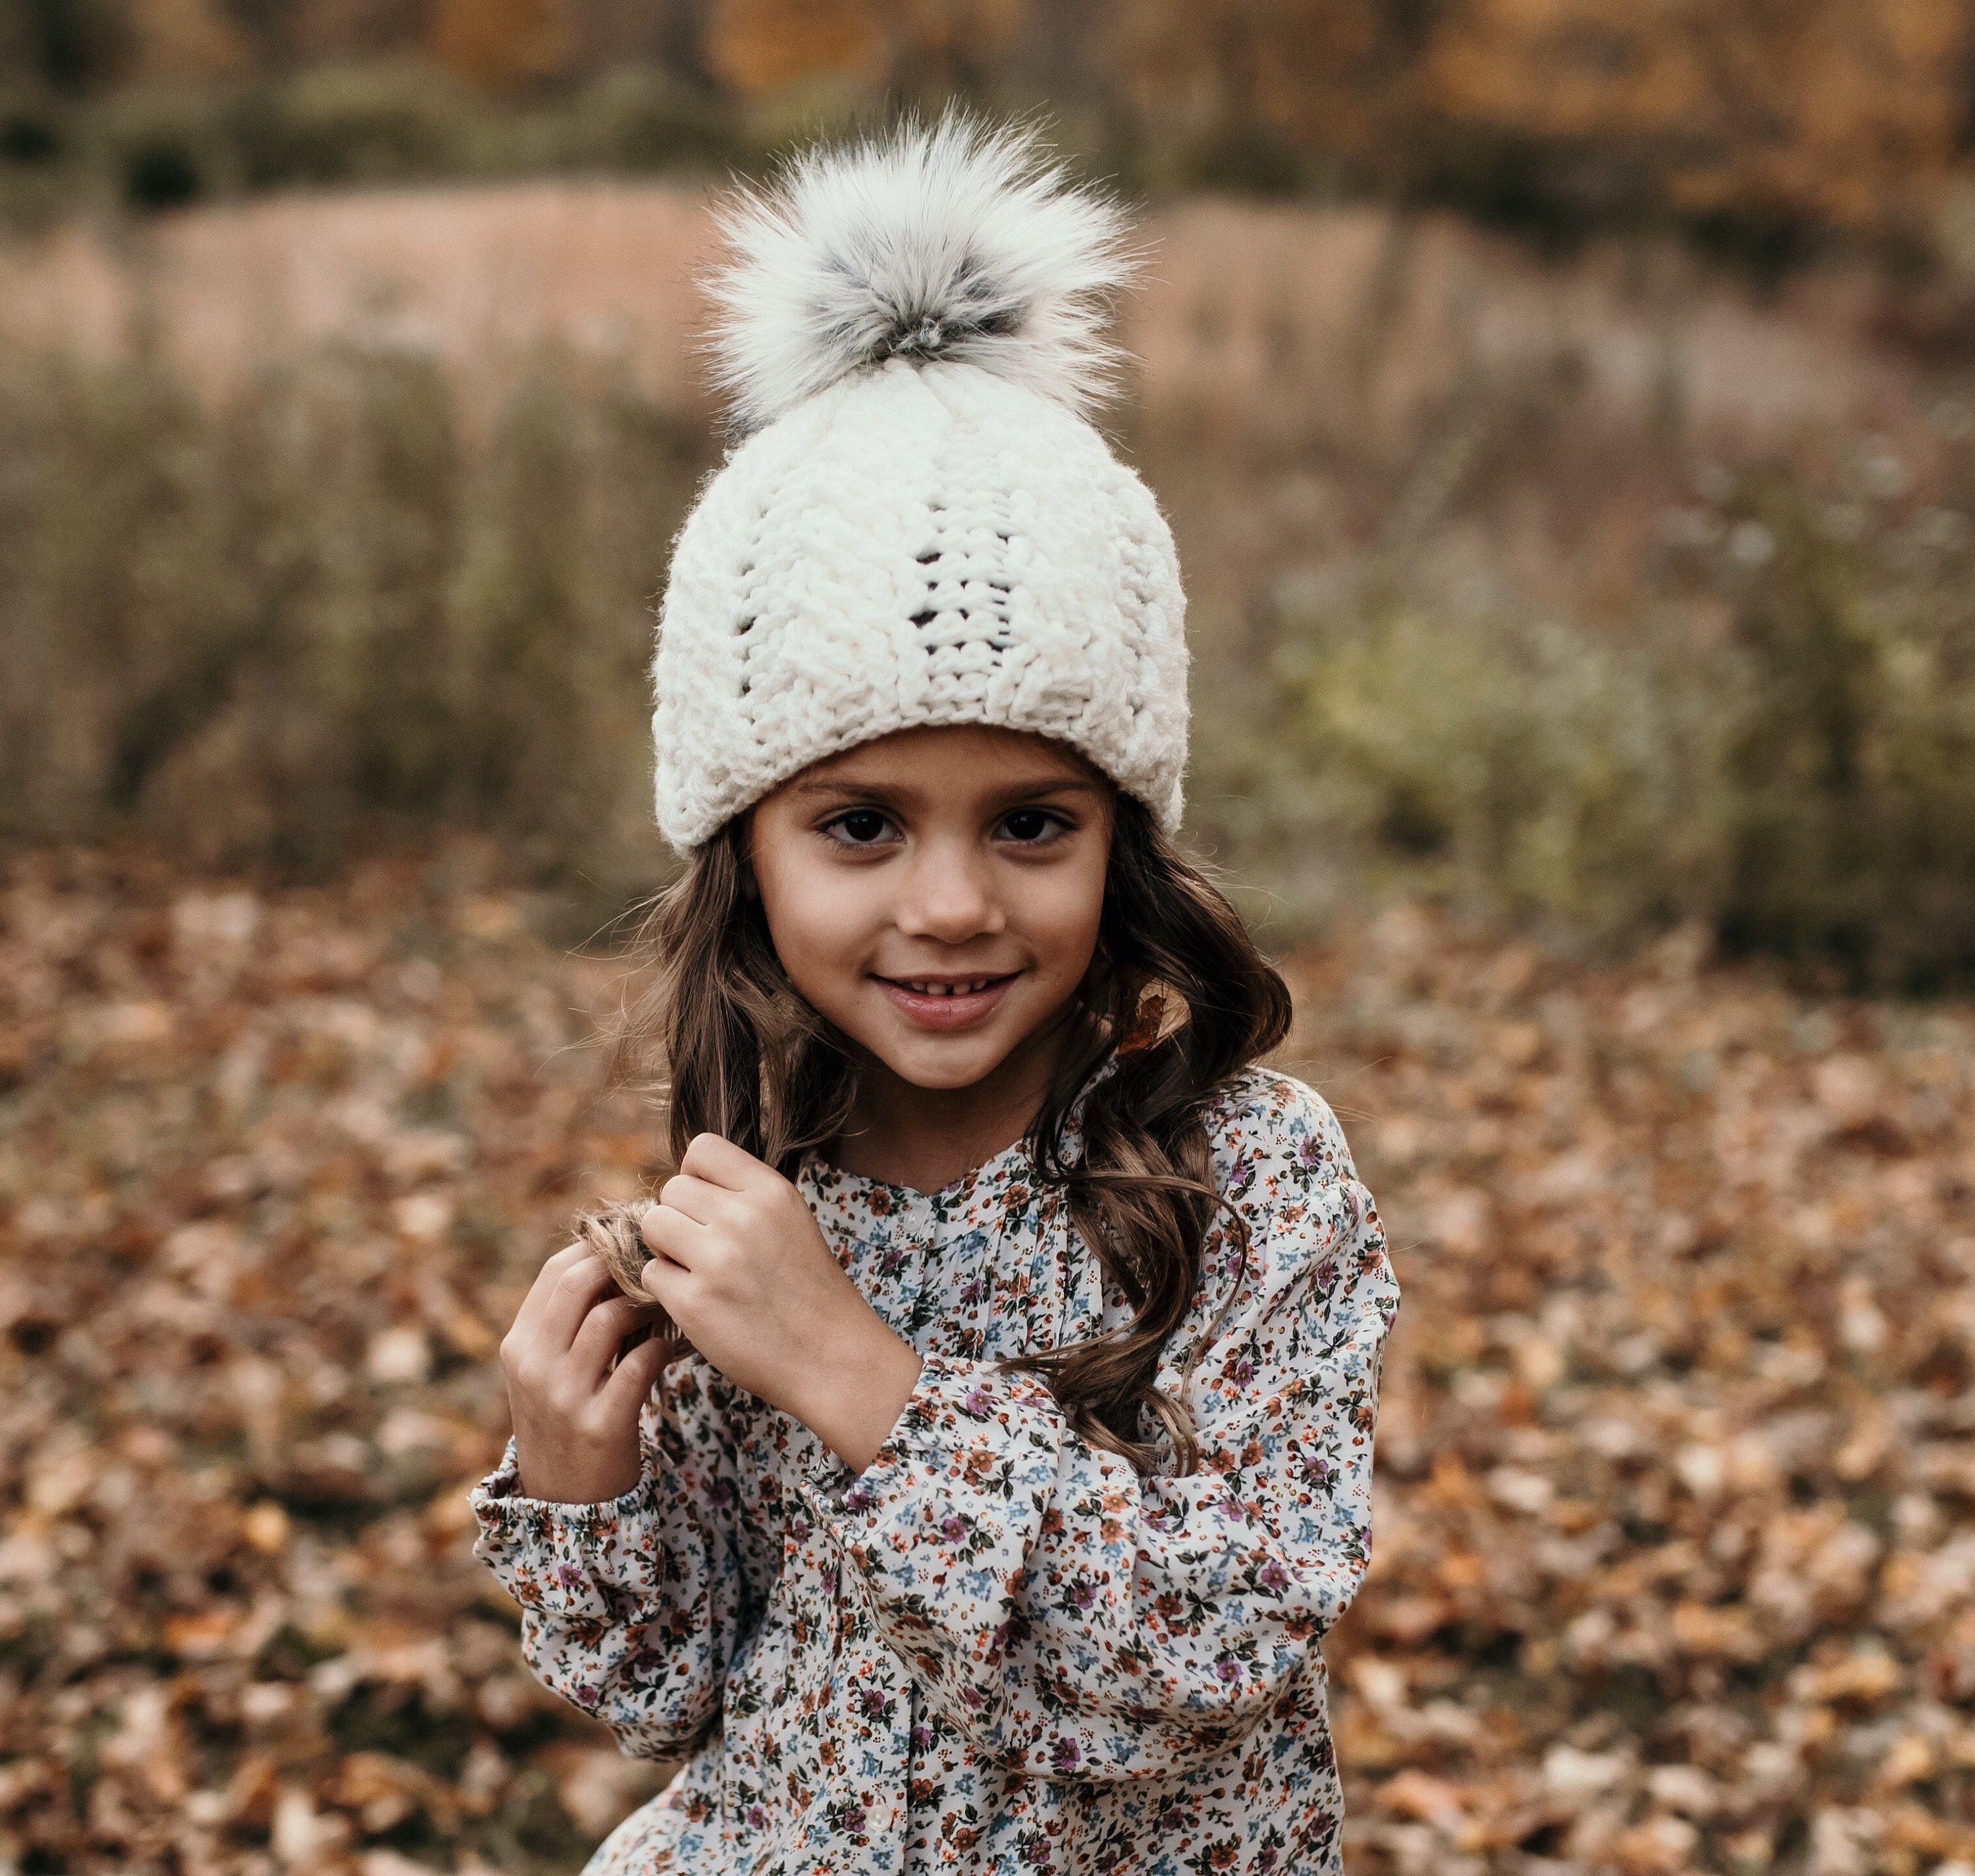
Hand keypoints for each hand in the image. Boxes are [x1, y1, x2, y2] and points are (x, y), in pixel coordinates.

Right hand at [500, 1242, 687, 1502]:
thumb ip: (565, 1321)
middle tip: (656, 1266)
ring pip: (612, 1316)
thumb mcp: (545, 1370)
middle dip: (623, 1264)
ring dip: (648, 1304)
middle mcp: (534, 1366)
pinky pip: (640, 1364)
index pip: (555, 1270)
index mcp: (518, 1345)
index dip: (597, 1247)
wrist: (564, 1499)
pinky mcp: (600, 1425)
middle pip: (579, 1282)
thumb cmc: (565, 1418)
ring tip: (665, 1307)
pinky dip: (662, 1347)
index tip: (631, 1242)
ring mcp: (564, 1396)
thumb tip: (613, 1253)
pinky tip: (668, 1348)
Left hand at [639, 1134, 922, 1472]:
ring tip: (698, 1271)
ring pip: (652, 1224)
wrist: (832, 1359)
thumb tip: (684, 1185)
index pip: (702, 1149)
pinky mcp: (695, 1302)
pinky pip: (651, 1273)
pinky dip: (667, 1289)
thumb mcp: (792, 1221)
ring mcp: (717, 1259)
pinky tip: (700, 1303)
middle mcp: (743, 1217)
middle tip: (705, 1250)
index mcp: (771, 1191)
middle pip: (671, 1189)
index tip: (708, 1207)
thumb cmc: (808, 1291)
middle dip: (680, 1218)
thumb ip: (743, 1197)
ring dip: (666, 1248)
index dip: (695, 1177)